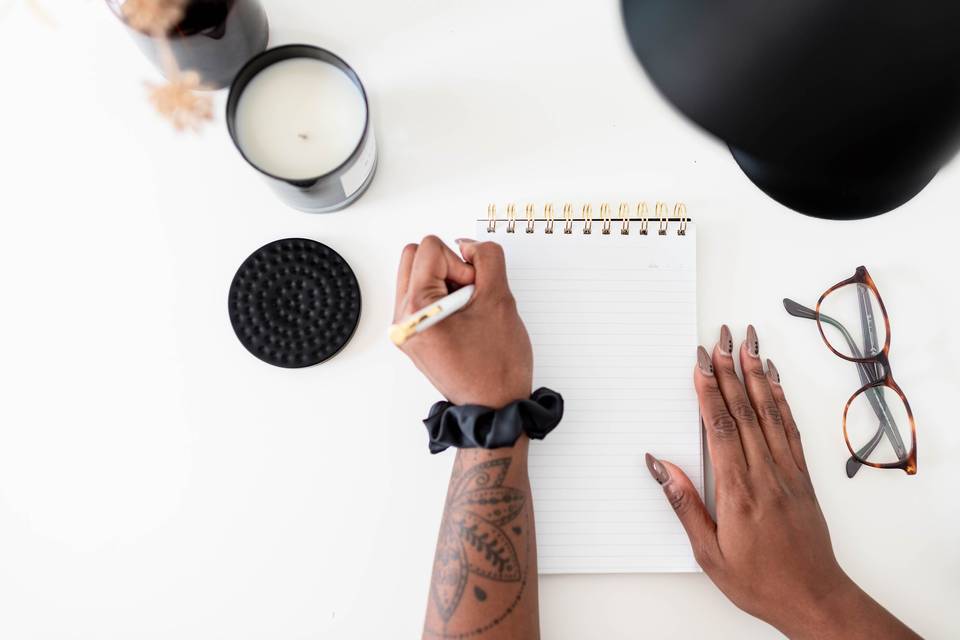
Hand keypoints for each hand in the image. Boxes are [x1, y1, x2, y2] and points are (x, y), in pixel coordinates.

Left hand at [393, 236, 532, 407]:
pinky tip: (464, 321)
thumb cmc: (497, 367)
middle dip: (449, 268)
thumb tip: (469, 246)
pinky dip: (446, 298)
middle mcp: (402, 320)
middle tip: (470, 298)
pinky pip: (425, 297)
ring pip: (420, 275)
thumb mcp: (500, 299)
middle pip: (416, 257)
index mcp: (415, 312)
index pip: (429, 248)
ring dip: (448, 283)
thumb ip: (487, 258)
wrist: (495, 408)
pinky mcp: (415, 335)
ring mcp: (406, 329)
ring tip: (469, 313)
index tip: (474, 292)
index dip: (461, 264)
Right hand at [645, 325, 918, 638]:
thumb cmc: (759, 581)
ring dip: (757, 374)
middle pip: (744, 411)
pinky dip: (782, 401)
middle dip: (731, 369)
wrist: (813, 599)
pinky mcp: (802, 478)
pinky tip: (775, 381)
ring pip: (770, 413)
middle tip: (723, 336)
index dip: (709, 390)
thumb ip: (685, 505)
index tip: (701, 361)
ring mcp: (787, 473)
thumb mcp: (708, 552)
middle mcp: (765, 475)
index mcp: (738, 491)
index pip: (720, 428)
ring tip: (749, 343)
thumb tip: (661, 466)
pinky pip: (791, 430)